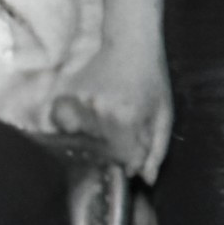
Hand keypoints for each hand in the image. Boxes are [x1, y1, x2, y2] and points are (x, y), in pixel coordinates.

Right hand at [58, 40, 171, 181]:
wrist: (130, 44)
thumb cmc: (151, 80)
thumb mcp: (163, 114)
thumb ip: (156, 149)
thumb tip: (146, 179)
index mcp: (126, 118)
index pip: (123, 159)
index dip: (130, 163)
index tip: (131, 158)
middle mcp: (99, 112)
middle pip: (101, 153)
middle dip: (111, 154)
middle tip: (118, 143)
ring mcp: (79, 103)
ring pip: (80, 141)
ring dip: (91, 142)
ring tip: (102, 131)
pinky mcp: (66, 96)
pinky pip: (60, 124)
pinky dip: (67, 128)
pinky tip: (80, 123)